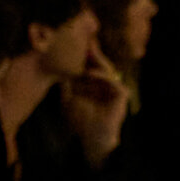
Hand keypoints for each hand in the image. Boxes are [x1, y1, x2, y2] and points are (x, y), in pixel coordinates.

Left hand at [63, 41, 128, 166]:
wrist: (92, 138)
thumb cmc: (80, 121)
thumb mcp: (68, 98)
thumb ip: (66, 84)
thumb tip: (57, 68)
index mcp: (95, 84)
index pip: (91, 65)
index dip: (85, 55)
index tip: (75, 44)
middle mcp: (106, 84)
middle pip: (100, 64)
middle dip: (92, 53)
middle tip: (84, 41)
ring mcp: (115, 89)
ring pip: (107, 70)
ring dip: (96, 61)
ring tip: (86, 53)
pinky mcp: (122, 95)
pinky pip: (113, 81)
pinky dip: (101, 76)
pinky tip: (89, 72)